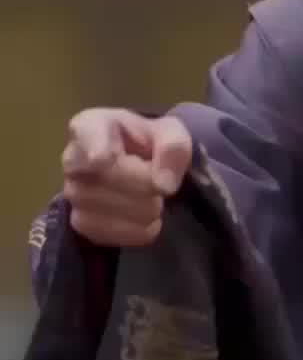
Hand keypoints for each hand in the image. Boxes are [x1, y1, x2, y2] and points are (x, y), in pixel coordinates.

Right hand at [62, 108, 192, 247]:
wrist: (143, 168)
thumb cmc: (151, 143)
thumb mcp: (171, 134)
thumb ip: (173, 149)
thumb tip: (163, 186)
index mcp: (91, 125)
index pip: (86, 136)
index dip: (95, 149)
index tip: (103, 159)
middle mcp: (73, 158)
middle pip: (106, 178)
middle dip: (144, 186)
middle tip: (159, 184)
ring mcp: (72, 192)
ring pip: (104, 210)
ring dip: (142, 211)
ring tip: (153, 200)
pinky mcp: (79, 222)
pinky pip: (106, 234)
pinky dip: (135, 232)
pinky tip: (146, 220)